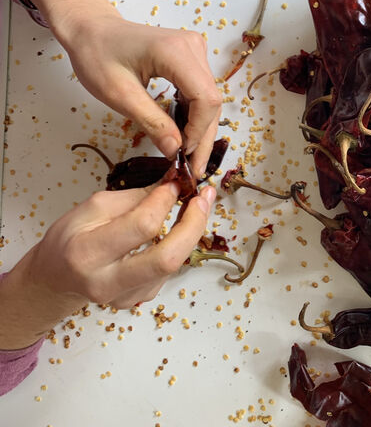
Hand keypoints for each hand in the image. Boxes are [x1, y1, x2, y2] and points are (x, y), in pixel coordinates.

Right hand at [0, 183, 215, 349]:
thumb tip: (171, 185)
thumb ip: (133, 198)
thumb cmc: (69, 240)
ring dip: (192, 232)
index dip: (165, 201)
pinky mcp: (141, 298)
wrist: (56, 279)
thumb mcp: (91, 209)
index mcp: (88, 253)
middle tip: (204, 197)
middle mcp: (108, 281)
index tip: (176, 181)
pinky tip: (178, 229)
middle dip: (194, 223)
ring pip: (174, 265)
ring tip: (197, 206)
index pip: (142, 226)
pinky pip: (170, 270)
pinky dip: (179, 245)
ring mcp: (127, 296)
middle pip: (168, 258)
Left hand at [12, 0, 221, 174]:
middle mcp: (193, 47)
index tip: (184, 156)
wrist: (91, 29)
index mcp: (176, 52)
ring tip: (190, 157)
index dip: (199, 131)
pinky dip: (194, 115)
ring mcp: (195, 50)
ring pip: (209, 98)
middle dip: (203, 136)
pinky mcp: (192, 57)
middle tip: (194, 169)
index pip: (205, 98)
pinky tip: (185, 135)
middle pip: (211, 100)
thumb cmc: (97, 56)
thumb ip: (151, 122)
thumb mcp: (119, 94)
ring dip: (201, 128)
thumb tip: (176, 151)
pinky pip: (200, 91)